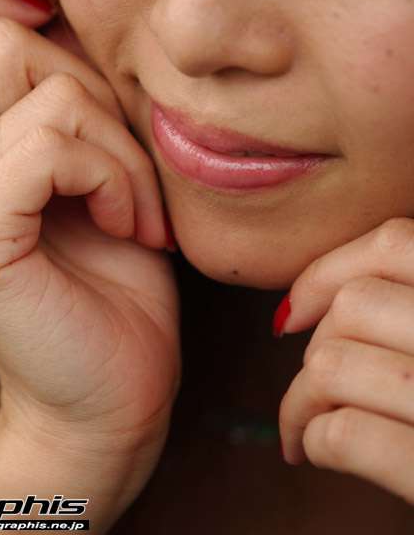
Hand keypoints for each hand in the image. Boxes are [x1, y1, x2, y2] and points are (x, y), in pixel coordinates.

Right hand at [0, 0, 180, 482]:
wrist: (114, 388)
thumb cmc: (114, 272)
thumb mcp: (97, 159)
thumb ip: (66, 91)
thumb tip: (50, 12)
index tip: (40, 12)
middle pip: (10, 50)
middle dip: (100, 104)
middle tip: (130, 178)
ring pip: (49, 100)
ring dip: (119, 152)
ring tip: (134, 213)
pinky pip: (51, 147)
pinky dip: (111, 178)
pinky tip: (127, 228)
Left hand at [278, 216, 413, 504]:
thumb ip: (411, 312)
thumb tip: (314, 304)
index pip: (395, 244)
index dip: (327, 272)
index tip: (296, 311)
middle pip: (354, 306)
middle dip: (314, 347)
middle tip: (312, 387)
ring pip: (335, 365)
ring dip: (301, 399)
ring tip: (305, 423)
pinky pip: (347, 435)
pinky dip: (315, 440)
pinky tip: (319, 452)